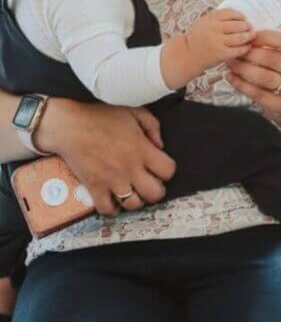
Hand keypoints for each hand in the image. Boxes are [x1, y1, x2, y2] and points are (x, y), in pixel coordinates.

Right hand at [33, 101, 175, 216]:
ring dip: (135, 201)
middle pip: (155, 194)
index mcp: (143, 150)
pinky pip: (107, 209)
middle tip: (148, 184)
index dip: (167, 171)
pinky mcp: (94, 187)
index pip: (169, 171)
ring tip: (131, 192)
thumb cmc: (102, 117)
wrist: (69, 126)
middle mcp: (131, 169)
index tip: (159, 168)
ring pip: (133, 204)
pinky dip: (112, 210)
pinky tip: (113, 202)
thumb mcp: (134, 112)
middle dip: (156, 191)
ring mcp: (113, 180)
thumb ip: (153, 126)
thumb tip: (160, 145)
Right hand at [185, 9, 253, 69]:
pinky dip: (245, 48)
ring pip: (240, 37)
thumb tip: (238, 16)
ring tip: (252, 35)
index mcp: (209, 19)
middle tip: (250, 27)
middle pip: (237, 25)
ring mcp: (218, 42)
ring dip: (249, 36)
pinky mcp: (221, 54)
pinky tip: (247, 47)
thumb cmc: (197, 38)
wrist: (187, 55)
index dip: (239, 15)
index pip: (229, 13)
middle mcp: (214, 29)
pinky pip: (238, 50)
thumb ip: (217, 18)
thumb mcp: (203, 23)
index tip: (243, 18)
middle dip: (246, 26)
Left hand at [225, 29, 280, 122]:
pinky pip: (259, 94)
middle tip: (235, 51)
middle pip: (274, 58)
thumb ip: (275, 45)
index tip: (249, 36)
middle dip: (250, 53)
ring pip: (266, 77)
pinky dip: (241, 85)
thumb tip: (248, 35)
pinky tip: (230, 77)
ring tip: (231, 63)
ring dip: (244, 69)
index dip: (266, 36)